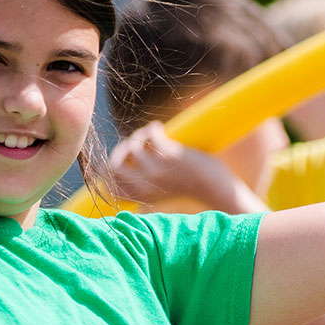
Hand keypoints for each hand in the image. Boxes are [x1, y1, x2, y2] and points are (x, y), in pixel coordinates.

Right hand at [108, 122, 246, 208]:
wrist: (214, 188)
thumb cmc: (191, 188)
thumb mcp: (162, 193)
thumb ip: (145, 185)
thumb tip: (126, 163)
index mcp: (141, 196)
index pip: (110, 185)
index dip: (112, 169)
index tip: (125, 159)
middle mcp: (143, 185)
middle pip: (112, 165)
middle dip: (120, 150)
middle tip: (134, 145)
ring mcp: (154, 170)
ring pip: (131, 146)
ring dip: (140, 136)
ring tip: (152, 134)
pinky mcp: (166, 154)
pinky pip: (148, 135)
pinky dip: (152, 128)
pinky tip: (159, 128)